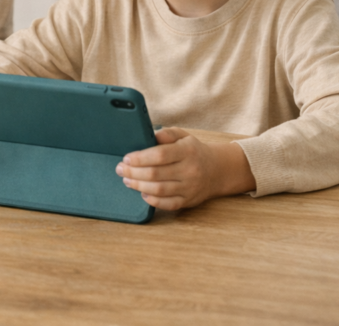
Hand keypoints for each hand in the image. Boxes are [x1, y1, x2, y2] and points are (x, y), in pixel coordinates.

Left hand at [114, 127, 255, 209]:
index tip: (126, 158)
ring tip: (127, 180)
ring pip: (159, 190)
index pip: (160, 155)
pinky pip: (168, 204)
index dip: (140, 158)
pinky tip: (142, 194)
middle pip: (156, 174)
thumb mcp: (183, 136)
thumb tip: (148, 135)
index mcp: (187, 151)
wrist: (217, 170)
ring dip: (139, 186)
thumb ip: (166, 134)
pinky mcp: (189, 201)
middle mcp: (190, 170)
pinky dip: (153, 200)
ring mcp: (190, 188)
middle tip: (120, 169)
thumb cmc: (194, 151)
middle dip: (133, 172)